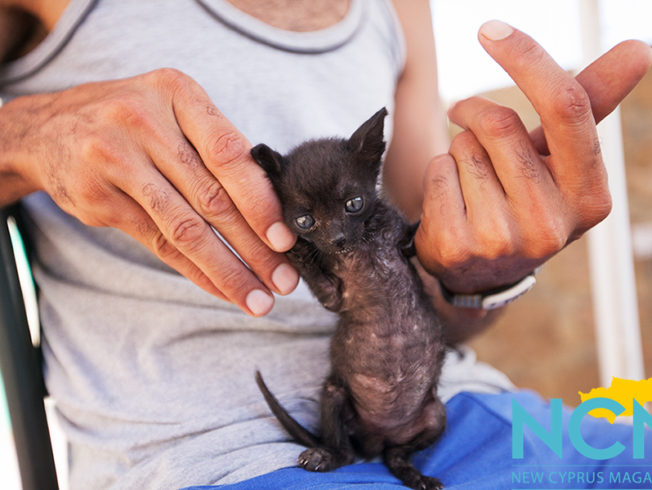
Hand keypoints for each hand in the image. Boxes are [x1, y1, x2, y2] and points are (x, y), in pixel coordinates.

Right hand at [4, 69, 297, 314]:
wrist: (48, 129)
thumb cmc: (132, 121)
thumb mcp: (173, 110)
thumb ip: (216, 146)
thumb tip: (272, 207)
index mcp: (177, 93)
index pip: (229, 154)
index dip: (261, 201)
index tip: (286, 239)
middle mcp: (144, 122)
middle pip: (211, 198)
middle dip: (255, 247)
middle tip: (284, 280)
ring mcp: (115, 160)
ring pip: (185, 229)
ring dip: (228, 270)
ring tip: (258, 299)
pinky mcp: (97, 199)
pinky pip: (158, 244)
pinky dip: (195, 272)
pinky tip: (221, 289)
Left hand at [415, 21, 651, 294]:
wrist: (481, 267)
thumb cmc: (524, 197)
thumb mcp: (559, 158)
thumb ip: (588, 105)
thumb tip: (640, 47)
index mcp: (590, 195)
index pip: (567, 109)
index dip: (528, 60)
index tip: (490, 30)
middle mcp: (553, 223)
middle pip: (500, 126)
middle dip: (474, 112)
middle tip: (465, 117)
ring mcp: (505, 241)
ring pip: (463, 149)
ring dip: (457, 150)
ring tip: (469, 180)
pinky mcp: (459, 248)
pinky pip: (436, 174)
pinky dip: (437, 174)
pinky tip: (451, 201)